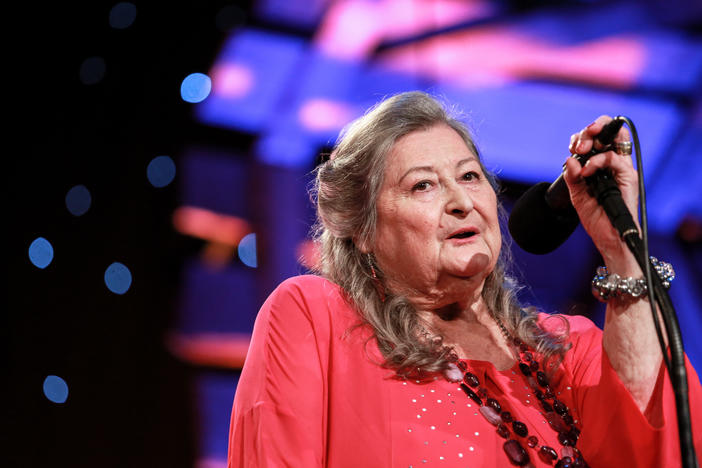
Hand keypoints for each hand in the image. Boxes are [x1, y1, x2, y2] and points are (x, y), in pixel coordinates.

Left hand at [563, 115, 640, 273]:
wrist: (608, 237)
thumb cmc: (596, 218)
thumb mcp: (577, 196)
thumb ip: (572, 177)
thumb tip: (570, 159)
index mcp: (600, 165)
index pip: (595, 140)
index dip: (582, 137)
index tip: (571, 147)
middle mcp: (613, 164)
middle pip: (608, 132)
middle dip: (591, 130)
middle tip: (578, 143)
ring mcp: (622, 169)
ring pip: (617, 138)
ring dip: (595, 138)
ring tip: (581, 150)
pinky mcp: (629, 177)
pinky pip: (615, 159)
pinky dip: (598, 161)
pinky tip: (587, 171)